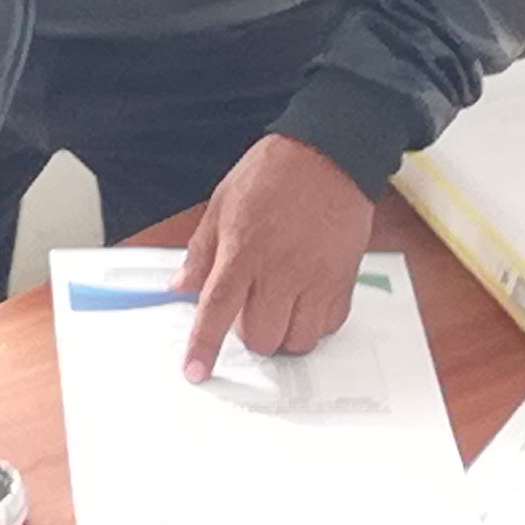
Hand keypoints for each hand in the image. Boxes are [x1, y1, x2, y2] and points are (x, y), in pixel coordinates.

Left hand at [175, 133, 374, 377]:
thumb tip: (181, 285)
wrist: (331, 154)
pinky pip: (327, 326)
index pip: (217, 311)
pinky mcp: (342, 280)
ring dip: (282, 334)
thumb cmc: (275, 173)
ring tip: (279, 308)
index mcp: (243, 251)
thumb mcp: (223, 203)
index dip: (203, 346)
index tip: (195, 370)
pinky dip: (313, 324)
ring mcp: (314, 279)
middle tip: (249, 309)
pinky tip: (306, 302)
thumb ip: (201, 251)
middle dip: (248, 334)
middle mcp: (279, 271)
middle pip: (259, 337)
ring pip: (296, 340)